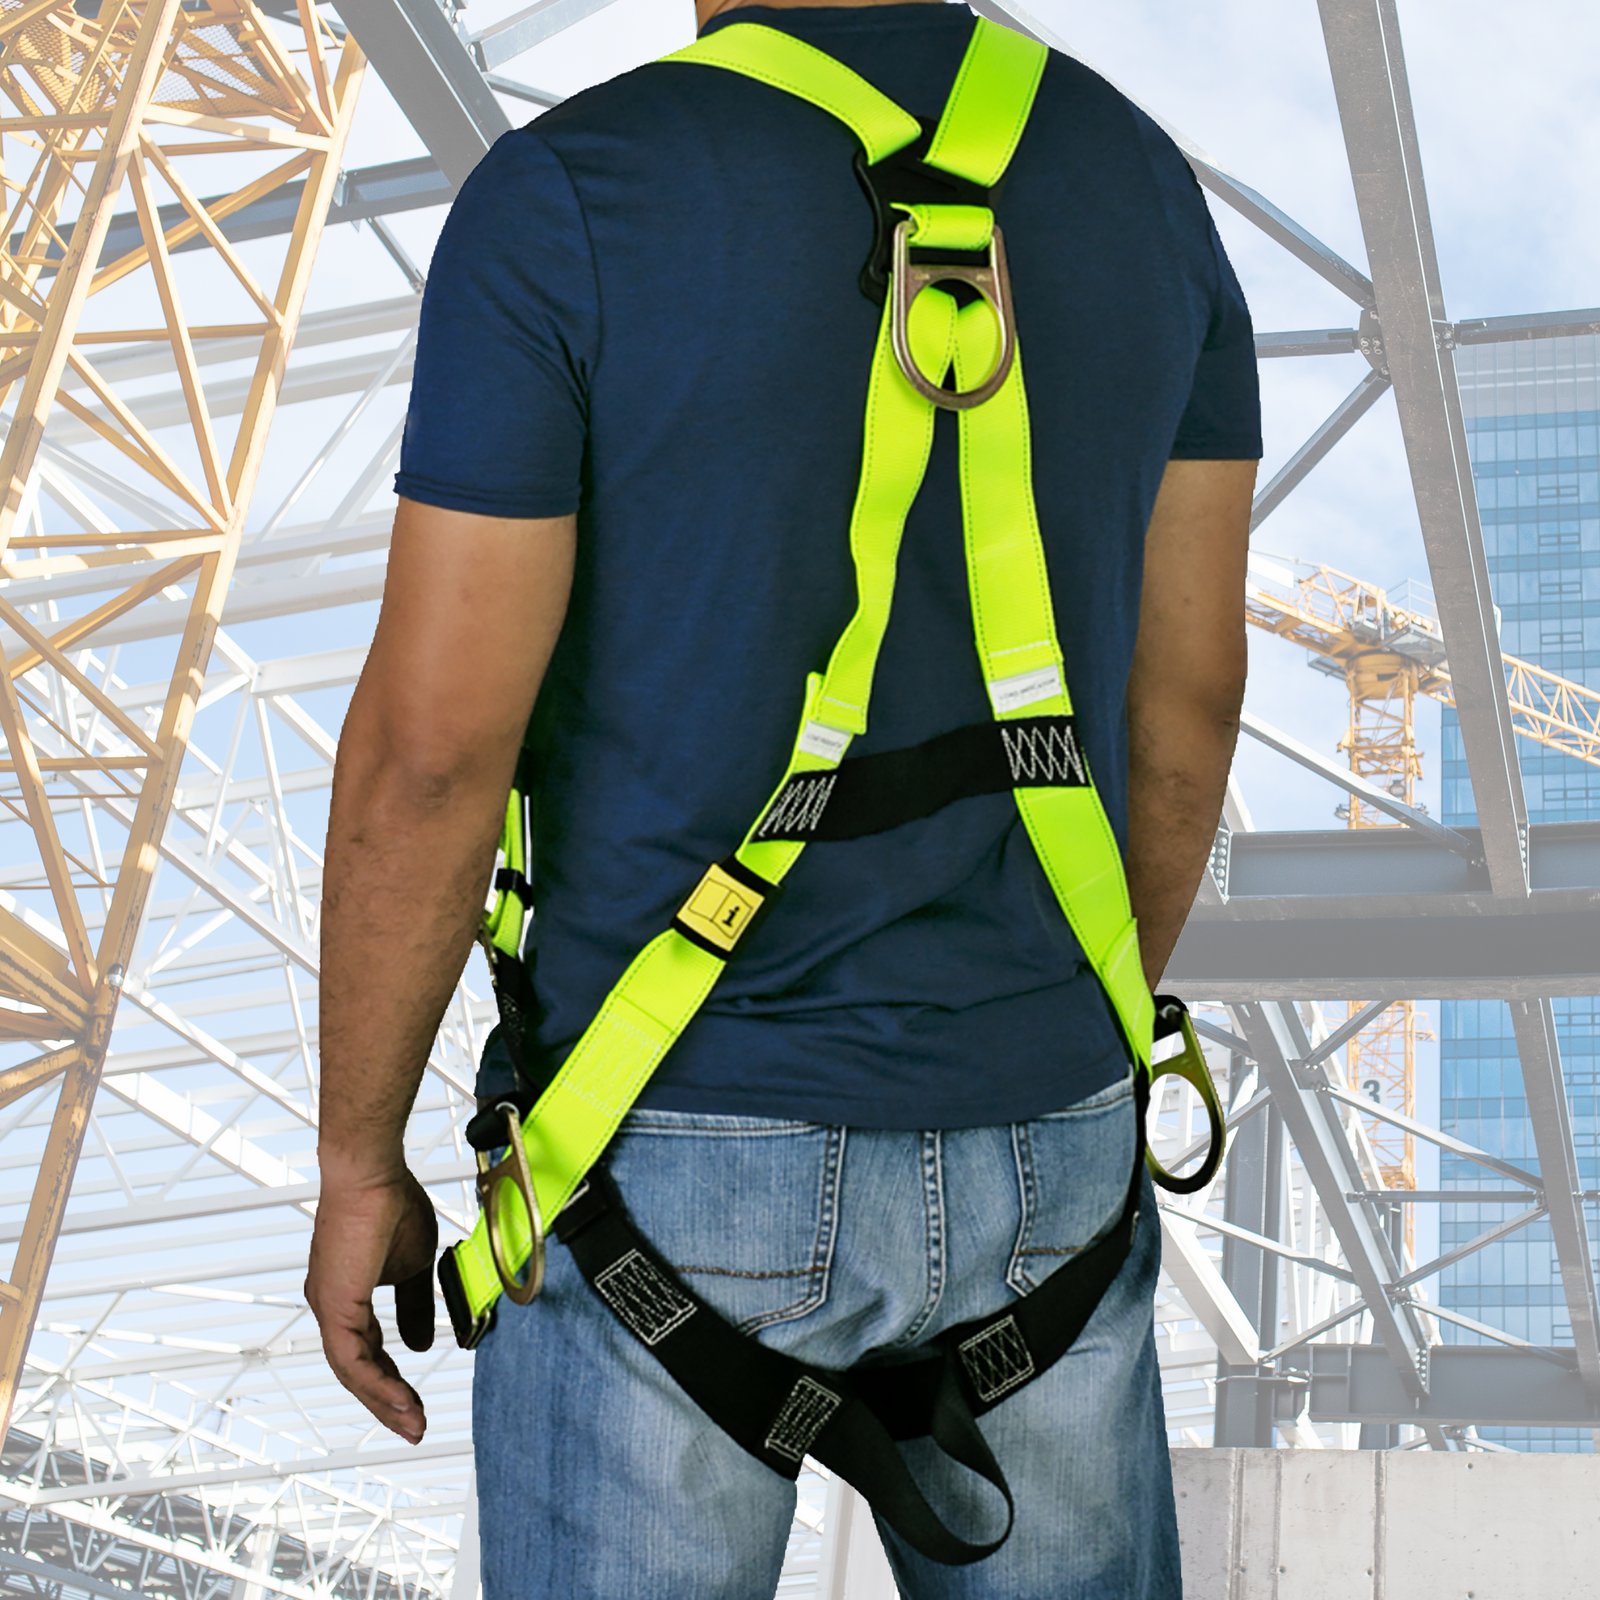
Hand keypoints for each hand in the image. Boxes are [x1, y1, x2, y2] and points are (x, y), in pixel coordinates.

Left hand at [306, 1166, 438, 1442]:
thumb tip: (420, 1344)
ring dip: (385, 1401)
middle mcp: (331, 1306)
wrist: (372, 1174)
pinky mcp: (334, 1306)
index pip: (368, 1351)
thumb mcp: (414, 1265)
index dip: (391, 1379)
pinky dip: (379, 1383)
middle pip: (357, 1371)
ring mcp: (329, 1307)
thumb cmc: (389, 1203)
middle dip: (387, 1402)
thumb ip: (415, 1306)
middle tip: (414, 1426)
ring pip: (353, 1372)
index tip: (415, 1401)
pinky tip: (401, 1398)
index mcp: (346, 1295)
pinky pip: (354, 1360)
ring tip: (413, 1422)